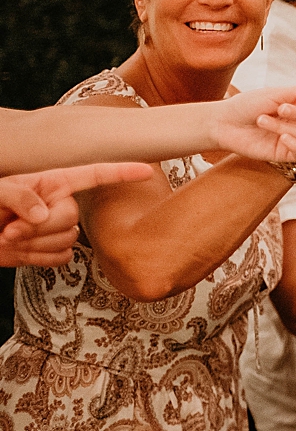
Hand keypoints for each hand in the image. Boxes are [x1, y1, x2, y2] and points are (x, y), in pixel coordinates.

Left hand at [0, 162, 153, 266]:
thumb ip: (20, 194)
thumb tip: (44, 213)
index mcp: (51, 182)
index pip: (94, 174)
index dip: (122, 172)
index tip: (146, 171)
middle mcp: (58, 204)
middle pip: (71, 218)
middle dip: (38, 228)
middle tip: (9, 230)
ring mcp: (54, 228)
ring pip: (67, 240)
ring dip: (34, 245)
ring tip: (9, 237)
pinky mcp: (48, 251)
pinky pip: (61, 258)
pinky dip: (39, 259)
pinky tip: (21, 252)